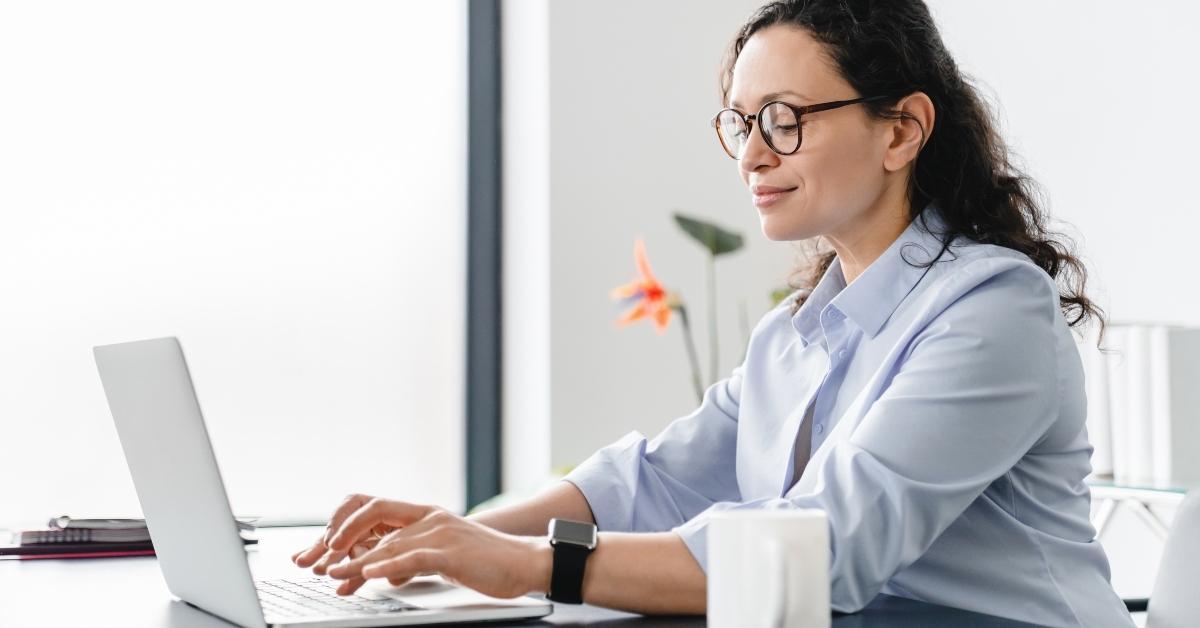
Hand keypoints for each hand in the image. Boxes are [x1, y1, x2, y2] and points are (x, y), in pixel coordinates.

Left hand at [294, 495, 552, 597]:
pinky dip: (384, 567)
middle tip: (317, 561)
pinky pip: (411, 557)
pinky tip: (367, 575)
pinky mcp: (450, 552)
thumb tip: (384, 573)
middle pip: (372, 522)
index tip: (324, 548)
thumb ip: (413, 558)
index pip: (375, 509)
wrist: (526, 562)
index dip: (346, 525)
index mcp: (426, 515)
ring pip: (386, 544)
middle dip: (339, 540)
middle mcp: (429, 517)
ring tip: (330, 574)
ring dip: (353, 562)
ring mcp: (440, 532)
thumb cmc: (488, 561)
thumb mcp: (443, 556)